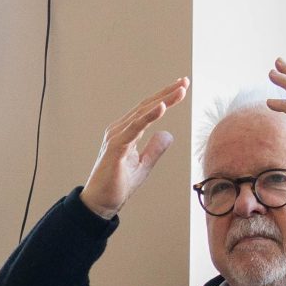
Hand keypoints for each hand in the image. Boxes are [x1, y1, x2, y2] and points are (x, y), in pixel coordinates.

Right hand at [80, 78, 187, 217]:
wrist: (100, 204)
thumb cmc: (117, 185)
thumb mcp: (143, 165)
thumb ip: (155, 148)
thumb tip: (167, 133)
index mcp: (125, 133)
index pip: (147, 110)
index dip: (165, 97)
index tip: (182, 86)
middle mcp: (119, 130)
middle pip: (146, 106)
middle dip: (167, 92)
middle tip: (185, 81)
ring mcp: (116, 137)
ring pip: (142, 113)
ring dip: (163, 100)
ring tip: (180, 90)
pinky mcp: (115, 147)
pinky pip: (135, 127)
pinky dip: (149, 116)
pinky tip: (163, 106)